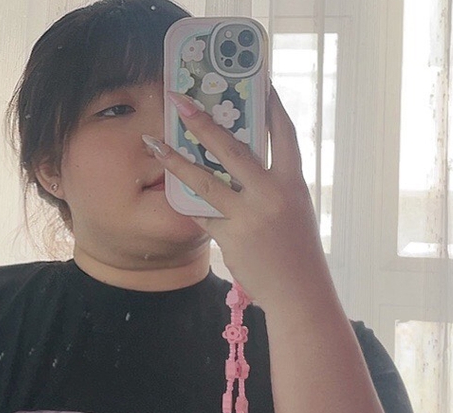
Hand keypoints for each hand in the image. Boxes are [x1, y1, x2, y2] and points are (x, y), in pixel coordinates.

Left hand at [145, 86, 330, 308]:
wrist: (298, 290)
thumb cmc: (296, 250)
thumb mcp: (293, 209)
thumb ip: (272, 186)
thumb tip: (245, 167)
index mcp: (293, 182)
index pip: (283, 134)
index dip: (271, 107)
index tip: (259, 82)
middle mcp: (272, 193)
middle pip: (233, 148)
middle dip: (204, 123)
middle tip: (181, 102)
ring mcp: (249, 215)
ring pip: (206, 180)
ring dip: (176, 160)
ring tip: (155, 145)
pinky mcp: (230, 237)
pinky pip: (202, 213)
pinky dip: (189, 202)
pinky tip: (170, 188)